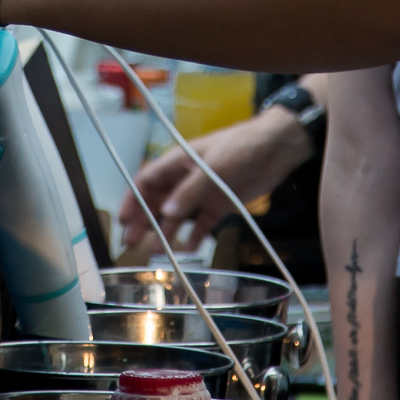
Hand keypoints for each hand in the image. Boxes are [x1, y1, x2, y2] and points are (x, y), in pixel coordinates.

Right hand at [116, 106, 313, 249]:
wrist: (276, 148)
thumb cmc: (241, 147)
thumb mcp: (214, 167)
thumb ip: (190, 190)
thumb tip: (166, 212)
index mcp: (179, 161)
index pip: (147, 180)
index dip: (133, 199)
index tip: (124, 219)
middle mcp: (186, 178)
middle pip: (158, 200)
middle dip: (143, 220)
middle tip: (131, 243)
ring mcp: (202, 193)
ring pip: (177, 215)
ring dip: (166, 232)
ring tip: (157, 253)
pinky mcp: (220, 205)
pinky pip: (201, 224)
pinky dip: (194, 237)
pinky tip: (188, 252)